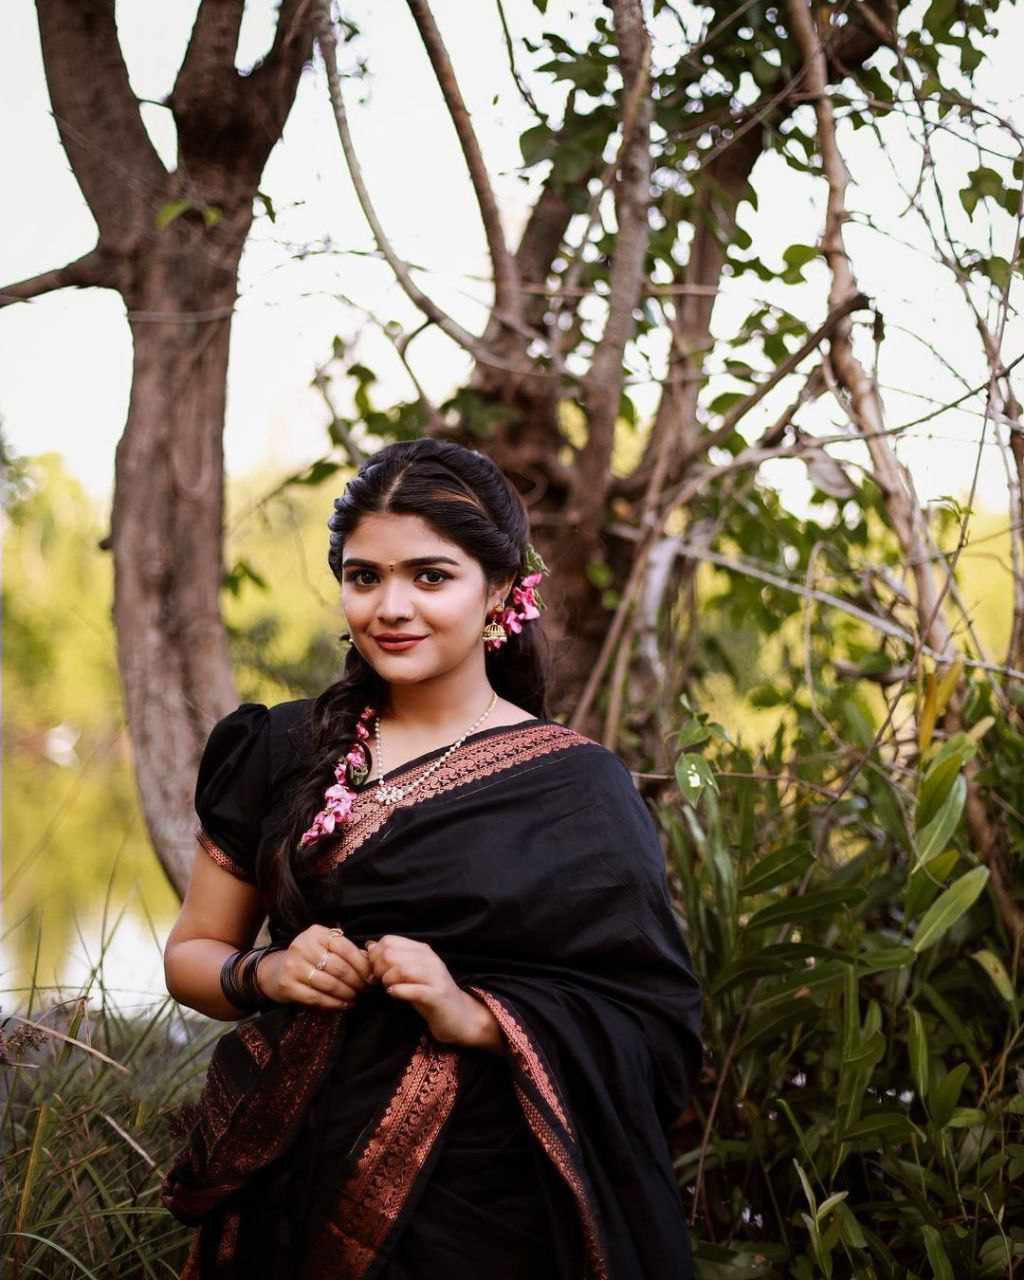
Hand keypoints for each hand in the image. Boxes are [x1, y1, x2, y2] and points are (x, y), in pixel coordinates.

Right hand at [256, 924, 374, 1009]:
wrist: (274, 971)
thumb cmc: (307, 958)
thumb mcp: (324, 947)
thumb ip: (346, 951)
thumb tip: (372, 963)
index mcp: (316, 933)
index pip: (345, 948)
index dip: (361, 964)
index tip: (371, 976)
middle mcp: (303, 946)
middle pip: (339, 967)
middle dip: (356, 981)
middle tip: (365, 989)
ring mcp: (294, 966)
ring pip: (329, 983)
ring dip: (346, 993)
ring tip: (355, 997)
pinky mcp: (287, 985)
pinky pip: (316, 997)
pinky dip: (333, 1003)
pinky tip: (343, 1005)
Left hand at [365, 934, 482, 1045]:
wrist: (460, 1017)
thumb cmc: (429, 996)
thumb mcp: (410, 975)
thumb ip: (392, 960)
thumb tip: (369, 946)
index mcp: (422, 950)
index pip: (389, 941)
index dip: (375, 956)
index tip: (375, 972)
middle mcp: (429, 959)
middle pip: (391, 954)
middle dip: (378, 969)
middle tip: (379, 982)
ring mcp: (435, 977)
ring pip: (402, 969)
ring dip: (388, 980)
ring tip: (388, 988)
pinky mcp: (438, 996)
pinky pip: (415, 989)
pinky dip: (400, 991)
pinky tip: (393, 994)